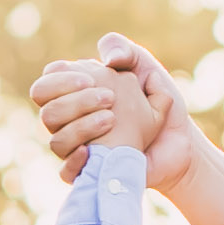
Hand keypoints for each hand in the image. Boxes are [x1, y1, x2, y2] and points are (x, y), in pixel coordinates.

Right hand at [29, 34, 204, 187]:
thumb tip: (106, 61)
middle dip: (74, 102)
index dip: (59, 80)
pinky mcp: (91, 174)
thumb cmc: (156, 100)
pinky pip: (66, 174)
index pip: (44, 87)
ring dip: (81, 127)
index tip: (90, 78)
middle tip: (108, 98)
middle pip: (47, 113)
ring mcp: (79, 149)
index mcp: (75, 95)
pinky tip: (91, 150)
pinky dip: (75, 161)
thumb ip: (122, 50)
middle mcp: (71, 123)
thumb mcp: (144, 67)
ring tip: (111, 119)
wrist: (178, 138)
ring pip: (56, 142)